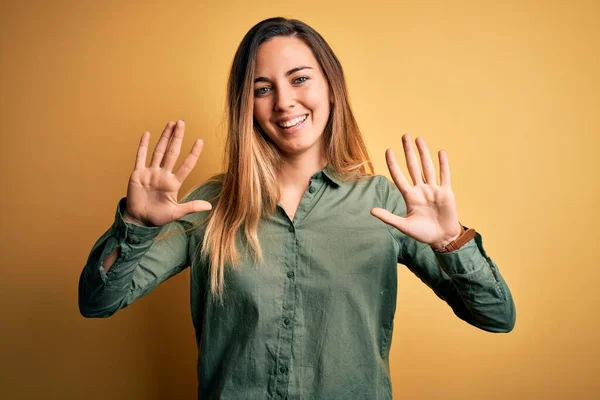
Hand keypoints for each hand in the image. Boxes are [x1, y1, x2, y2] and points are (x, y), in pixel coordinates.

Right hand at [124, 120, 211, 226]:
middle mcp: (163, 174)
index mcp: (173, 183)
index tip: (200, 141)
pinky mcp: (137, 174)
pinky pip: (140, 157)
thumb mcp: (176, 212)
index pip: (186, 165)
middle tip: (182, 122)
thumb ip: (191, 207)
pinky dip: (143, 146)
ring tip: (171, 124)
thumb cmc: (158, 217)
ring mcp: (150, 173)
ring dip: (164, 137)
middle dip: (177, 137)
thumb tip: (209, 207)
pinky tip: (148, 134)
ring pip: (158, 151)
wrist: (139, 220)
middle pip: (172, 152)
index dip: (193, 153)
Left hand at [371, 134, 461, 248]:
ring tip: (419, 139)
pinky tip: (440, 152)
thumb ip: (388, 217)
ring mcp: (433, 190)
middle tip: (405, 136)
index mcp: (409, 196)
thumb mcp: (403, 225)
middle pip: (413, 166)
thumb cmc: (423, 233)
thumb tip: (371, 210)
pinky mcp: (446, 192)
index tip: (388, 150)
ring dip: (423, 153)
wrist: (442, 239)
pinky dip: (443, 164)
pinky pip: (444, 175)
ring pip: (427, 167)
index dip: (393, 164)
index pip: (399, 176)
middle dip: (409, 152)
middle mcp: (421, 189)